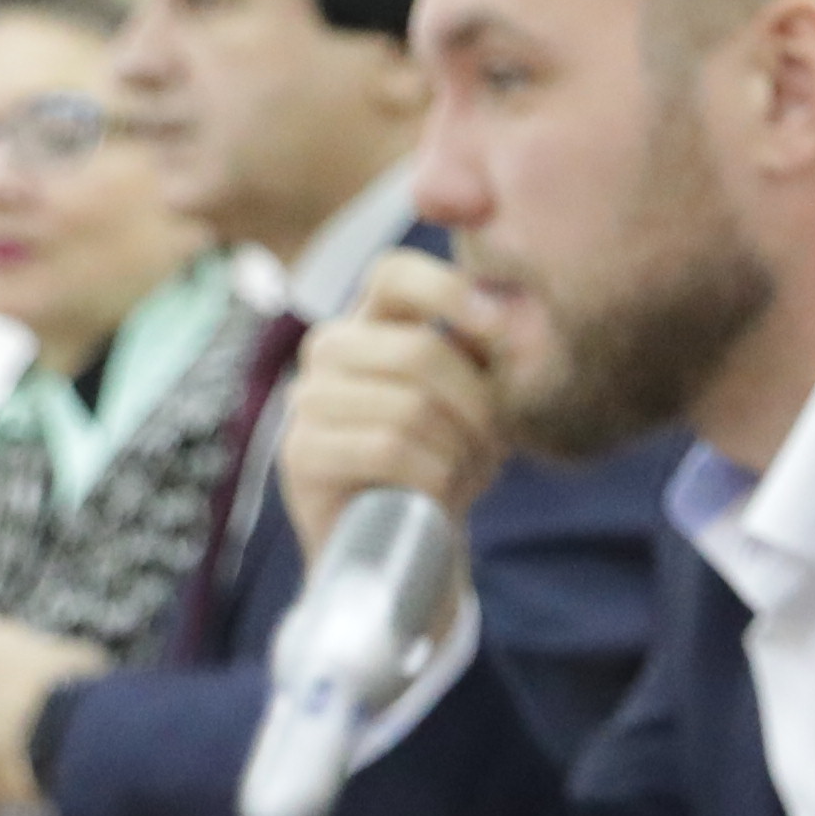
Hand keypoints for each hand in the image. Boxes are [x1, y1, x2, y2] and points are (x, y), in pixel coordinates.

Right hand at [279, 249, 513, 568]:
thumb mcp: (479, 402)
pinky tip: (435, 493)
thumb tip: (515, 320)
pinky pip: (387, 449)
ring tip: (461, 473)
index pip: (395, 273)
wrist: (405, 543)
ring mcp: (306, 399)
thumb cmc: (444, 461)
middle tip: (494, 444)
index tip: (498, 326)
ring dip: (458, 450)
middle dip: (477, 407)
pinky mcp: (299, 452)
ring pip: (409, 407)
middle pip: (418, 352)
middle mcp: (330, 349)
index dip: (448, 289)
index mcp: (372, 322)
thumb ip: (491, 356)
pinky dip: (432, 475)